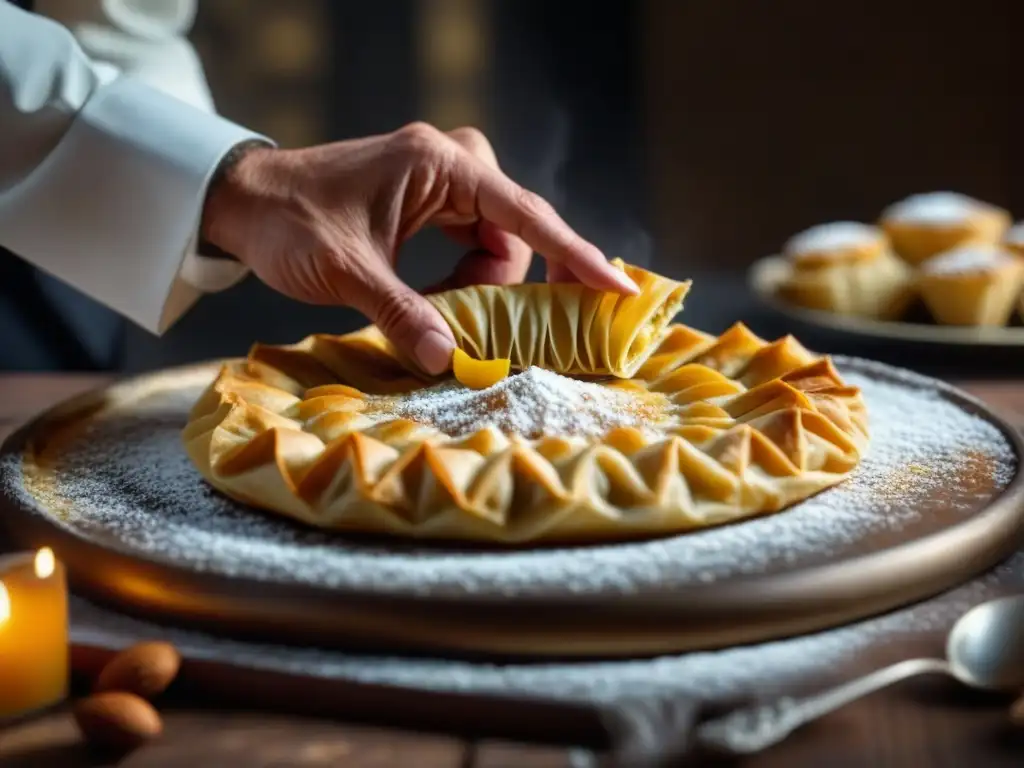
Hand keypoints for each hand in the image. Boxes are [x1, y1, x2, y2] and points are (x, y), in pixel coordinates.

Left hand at [200, 122, 638, 374]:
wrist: (245, 201)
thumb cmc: (290, 222)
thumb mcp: (345, 272)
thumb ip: (400, 313)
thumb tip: (447, 362)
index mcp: (438, 165)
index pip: (523, 212)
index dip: (575, 253)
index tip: (618, 286)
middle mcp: (449, 165)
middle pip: (513, 232)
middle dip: (506, 285)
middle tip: (496, 330)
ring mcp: (441, 181)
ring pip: (494, 241)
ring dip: (481, 286)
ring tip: (444, 315)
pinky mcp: (430, 200)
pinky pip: (472, 242)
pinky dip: (466, 277)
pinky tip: (442, 301)